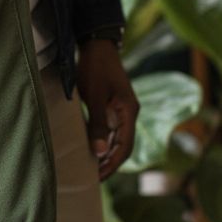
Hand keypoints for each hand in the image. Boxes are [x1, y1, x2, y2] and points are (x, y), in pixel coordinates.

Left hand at [76, 39, 138, 179]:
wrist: (97, 45)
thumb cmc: (95, 69)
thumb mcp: (94, 97)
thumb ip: (98, 124)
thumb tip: (101, 152)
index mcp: (129, 111)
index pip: (125, 146)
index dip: (113, 164)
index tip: (98, 176)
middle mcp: (129, 112)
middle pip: (124, 145)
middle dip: (110, 162)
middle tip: (93, 177)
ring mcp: (123, 108)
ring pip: (118, 137)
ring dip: (107, 152)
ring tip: (92, 166)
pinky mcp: (114, 104)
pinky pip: (112, 128)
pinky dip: (104, 140)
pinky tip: (93, 146)